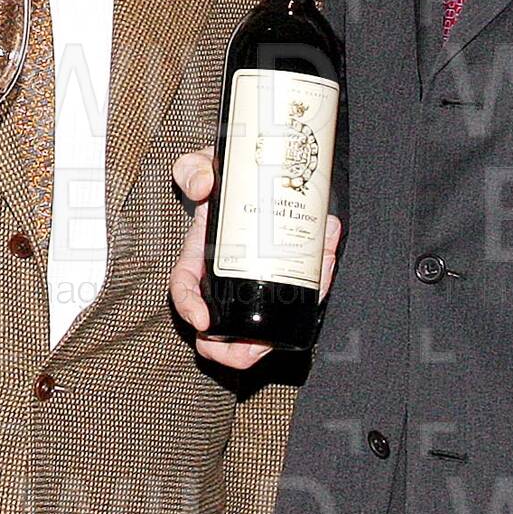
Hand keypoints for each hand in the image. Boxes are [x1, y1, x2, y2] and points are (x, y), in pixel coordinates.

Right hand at [168, 146, 343, 368]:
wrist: (268, 165)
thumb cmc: (231, 173)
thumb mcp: (205, 163)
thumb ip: (195, 169)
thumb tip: (203, 185)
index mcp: (199, 256)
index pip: (184, 291)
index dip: (189, 310)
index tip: (204, 322)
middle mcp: (226, 279)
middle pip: (221, 334)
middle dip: (239, 350)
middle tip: (261, 346)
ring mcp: (258, 283)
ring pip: (265, 328)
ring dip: (290, 323)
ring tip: (316, 282)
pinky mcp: (287, 279)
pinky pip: (300, 300)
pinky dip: (318, 286)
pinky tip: (328, 260)